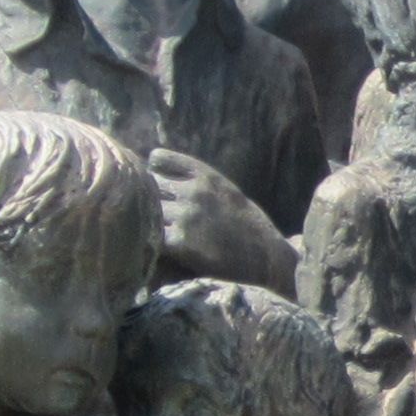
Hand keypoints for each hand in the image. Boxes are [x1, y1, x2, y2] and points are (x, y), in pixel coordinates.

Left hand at [146, 148, 284, 287]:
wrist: (267, 256)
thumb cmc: (246, 224)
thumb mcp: (225, 189)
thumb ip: (196, 181)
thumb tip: (158, 175)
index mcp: (204, 174)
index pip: (157, 159)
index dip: (154, 173)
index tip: (159, 187)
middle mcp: (193, 191)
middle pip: (150, 186)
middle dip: (150, 198)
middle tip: (155, 213)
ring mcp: (185, 217)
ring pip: (148, 211)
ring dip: (150, 221)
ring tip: (158, 231)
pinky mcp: (181, 244)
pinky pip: (151, 236)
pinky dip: (152, 241)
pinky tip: (161, 247)